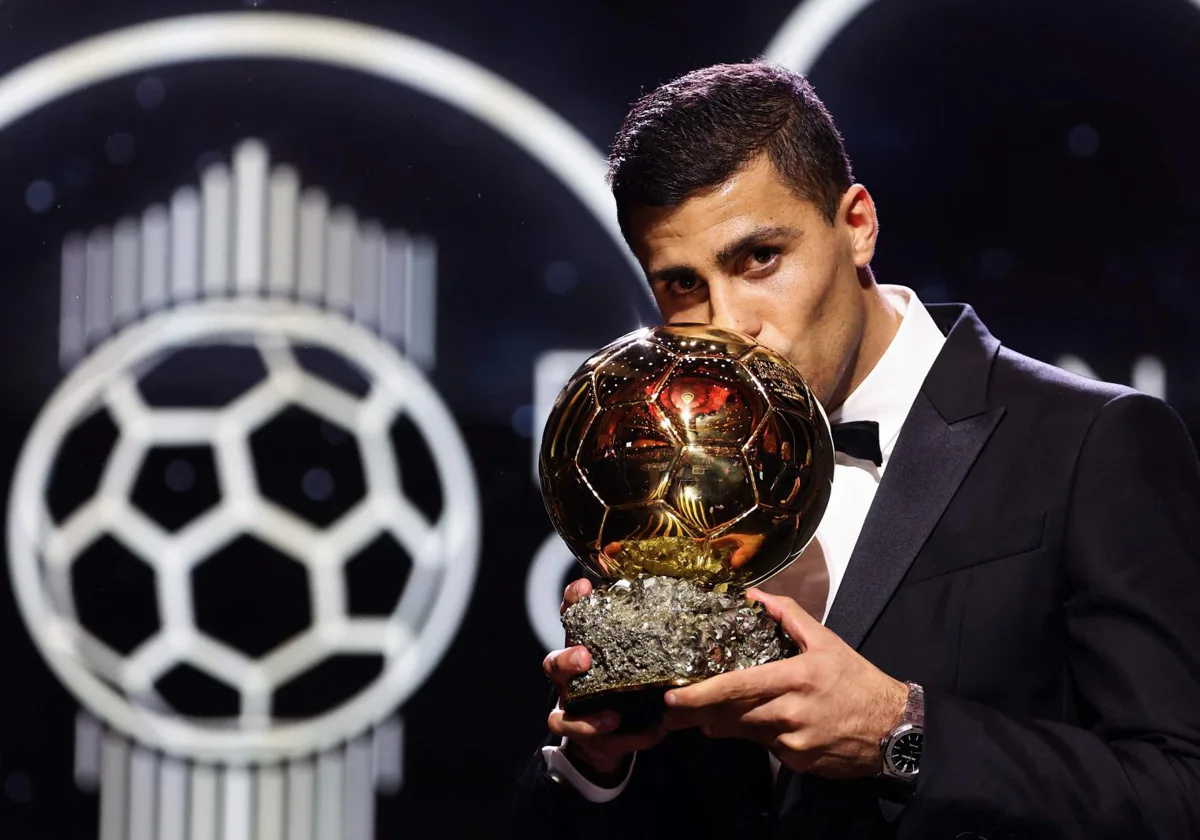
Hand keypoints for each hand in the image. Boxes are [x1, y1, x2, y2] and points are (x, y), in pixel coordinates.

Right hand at [542, 578, 666, 782]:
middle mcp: (568, 681)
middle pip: (553, 665)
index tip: (584, 586)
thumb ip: (642, 640)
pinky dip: (624, 740)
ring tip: (613, 716)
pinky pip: (594, 744)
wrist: (603, 738)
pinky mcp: (582, 739)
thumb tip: (682, 611)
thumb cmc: (616, 685)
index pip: (571, 622)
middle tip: (584, 657)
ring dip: (587, 716)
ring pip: (561, 714)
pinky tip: (650, 734)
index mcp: (580, 651)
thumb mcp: (627, 658)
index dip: (572, 603)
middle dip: (567, 660)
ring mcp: (570, 712)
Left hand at [661, 588, 907, 778]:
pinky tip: (755, 726)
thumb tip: (754, 595)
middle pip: (733, 715)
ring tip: (698, 719)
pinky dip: (756, 736)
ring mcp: (794, 742)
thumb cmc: (856, 679)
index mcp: (795, 677)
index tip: (673, 698)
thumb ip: (788, 616)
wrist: (894, 729)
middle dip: (698, 715)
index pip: (737, 687)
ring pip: (745, 733)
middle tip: (670, 714)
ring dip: (721, 725)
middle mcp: (791, 712)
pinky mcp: (799, 763)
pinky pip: (767, 748)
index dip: (701, 694)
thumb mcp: (826, 641)